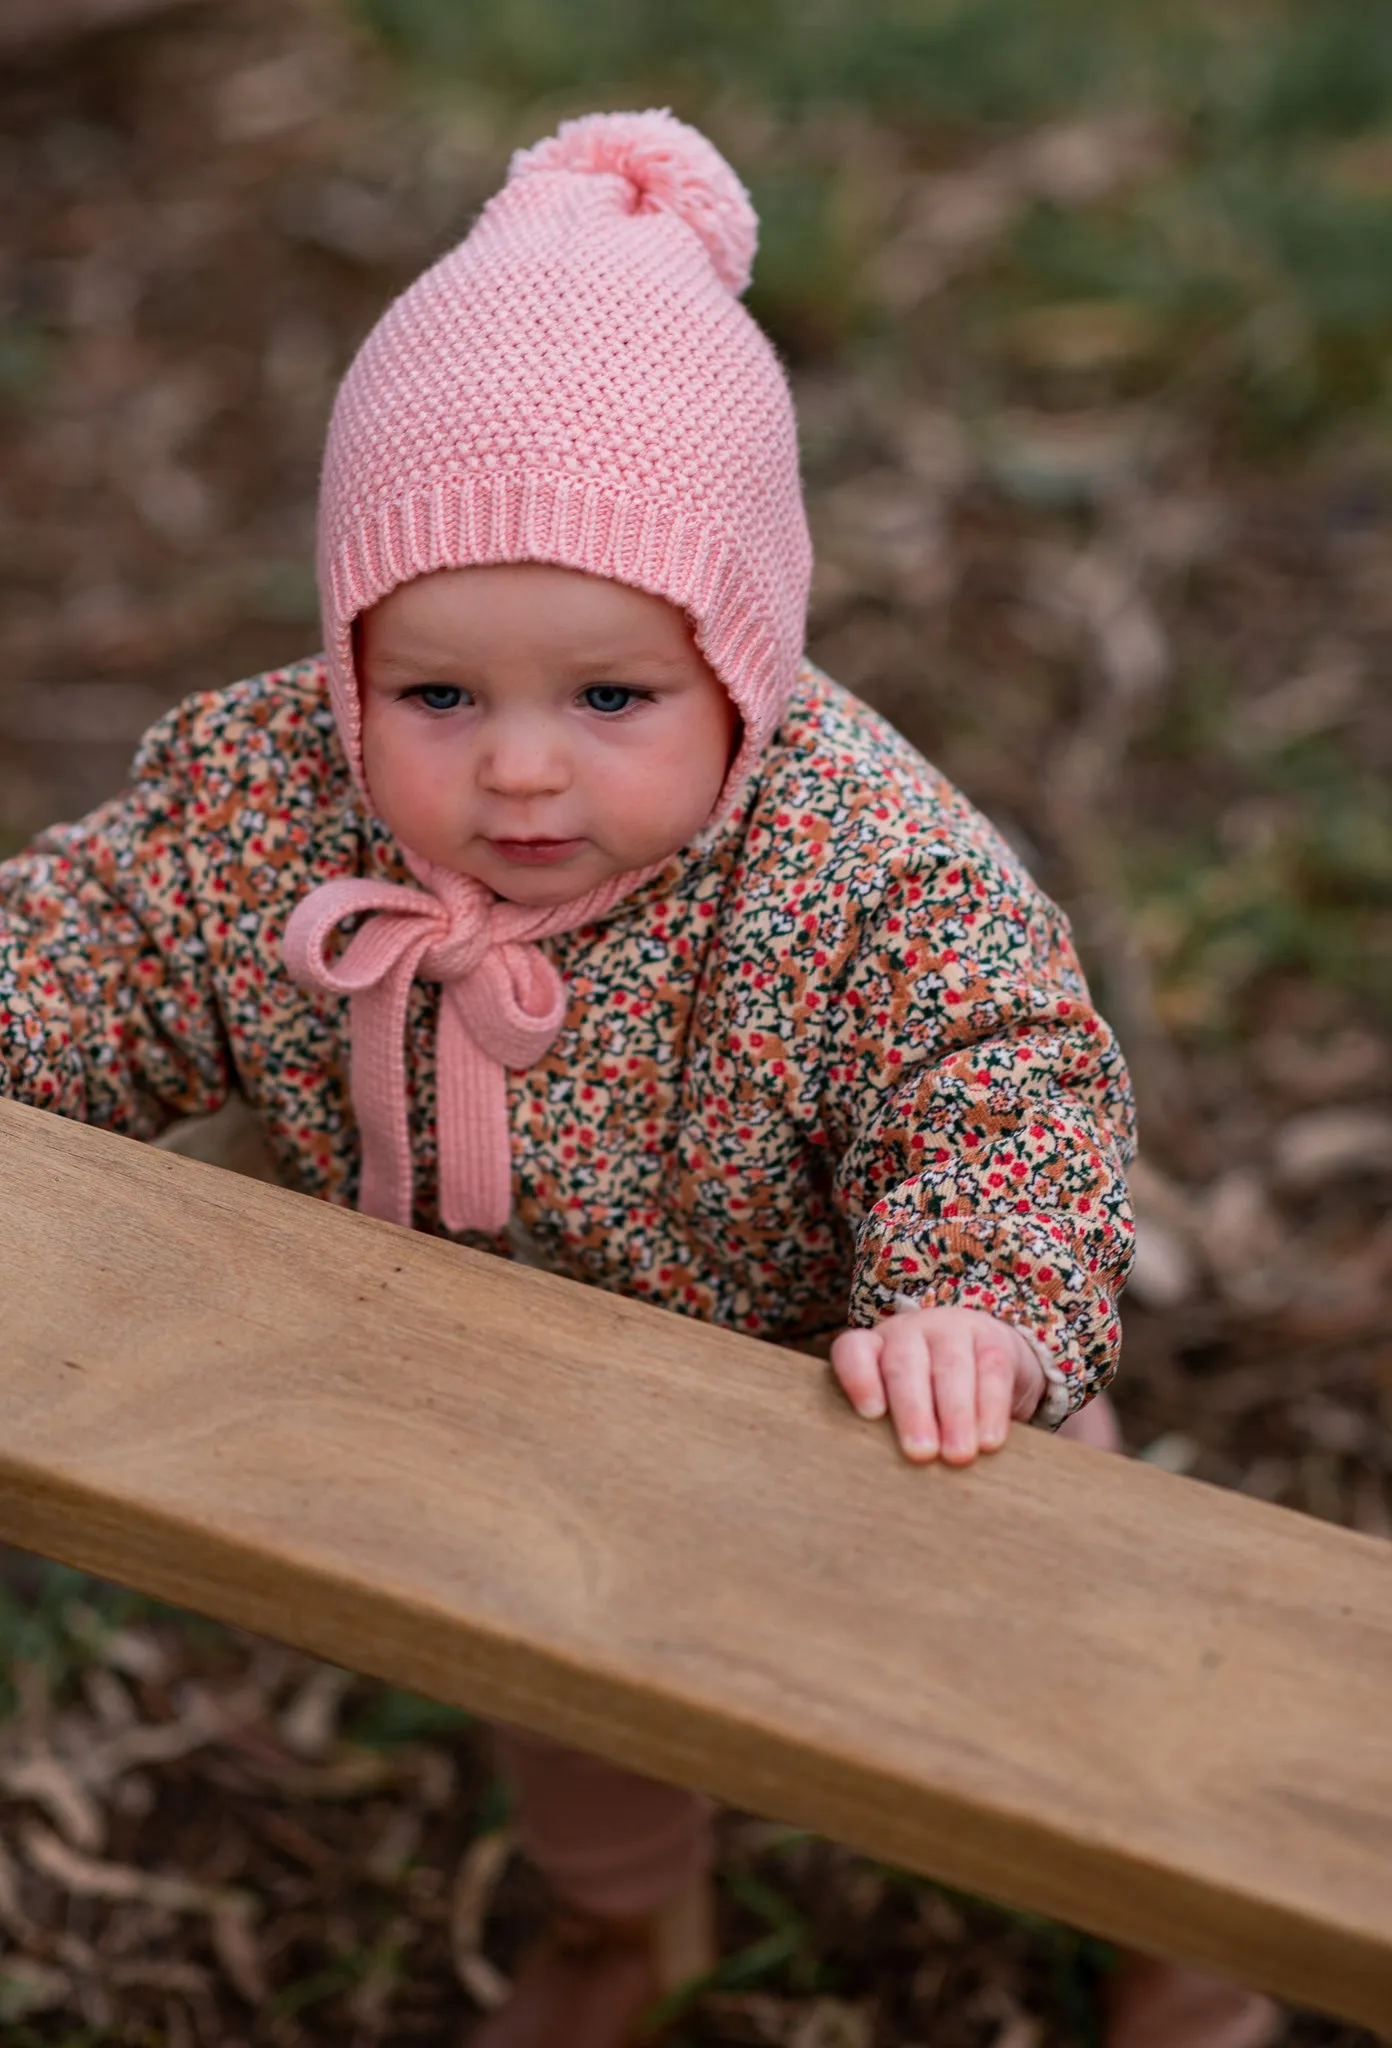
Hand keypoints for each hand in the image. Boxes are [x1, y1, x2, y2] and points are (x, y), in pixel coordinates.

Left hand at [830, 1307, 1046, 1464]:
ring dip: (954, 1414)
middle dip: (913, 1411)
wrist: (990, 1362)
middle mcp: (910, 1332)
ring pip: (951, 1367)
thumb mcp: (902, 1406)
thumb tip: (881, 1481)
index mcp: (876, 1349)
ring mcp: (952, 1329)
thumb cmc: (931, 1400)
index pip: (854, 1351)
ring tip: (957, 1456)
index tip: (871, 1415)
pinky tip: (989, 1441)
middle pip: (905, 1365)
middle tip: (920, 1454)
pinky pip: (992, 1372)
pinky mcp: (993, 1340)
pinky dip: (991, 1409)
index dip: (858, 1379)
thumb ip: (887, 1431)